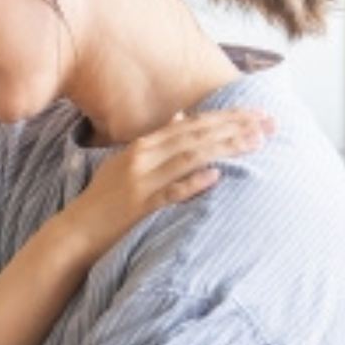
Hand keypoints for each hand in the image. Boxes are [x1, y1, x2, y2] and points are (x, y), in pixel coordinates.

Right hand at [55, 108, 271, 264]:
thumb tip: (182, 116)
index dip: (225, 116)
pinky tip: (215, 176)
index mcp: (142, 145)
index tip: (256, 113)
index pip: (191, 124)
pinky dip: (192, 183)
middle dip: (234, 127)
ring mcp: (140, 181)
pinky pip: (169, 193)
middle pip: (195, 136)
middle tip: (268, 122)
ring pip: (188, 158)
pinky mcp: (139, 207)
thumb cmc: (105, 199)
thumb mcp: (126, 161)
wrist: (76, 231)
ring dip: (223, 148)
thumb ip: (157, 142)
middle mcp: (142, 157)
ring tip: (255, 142)